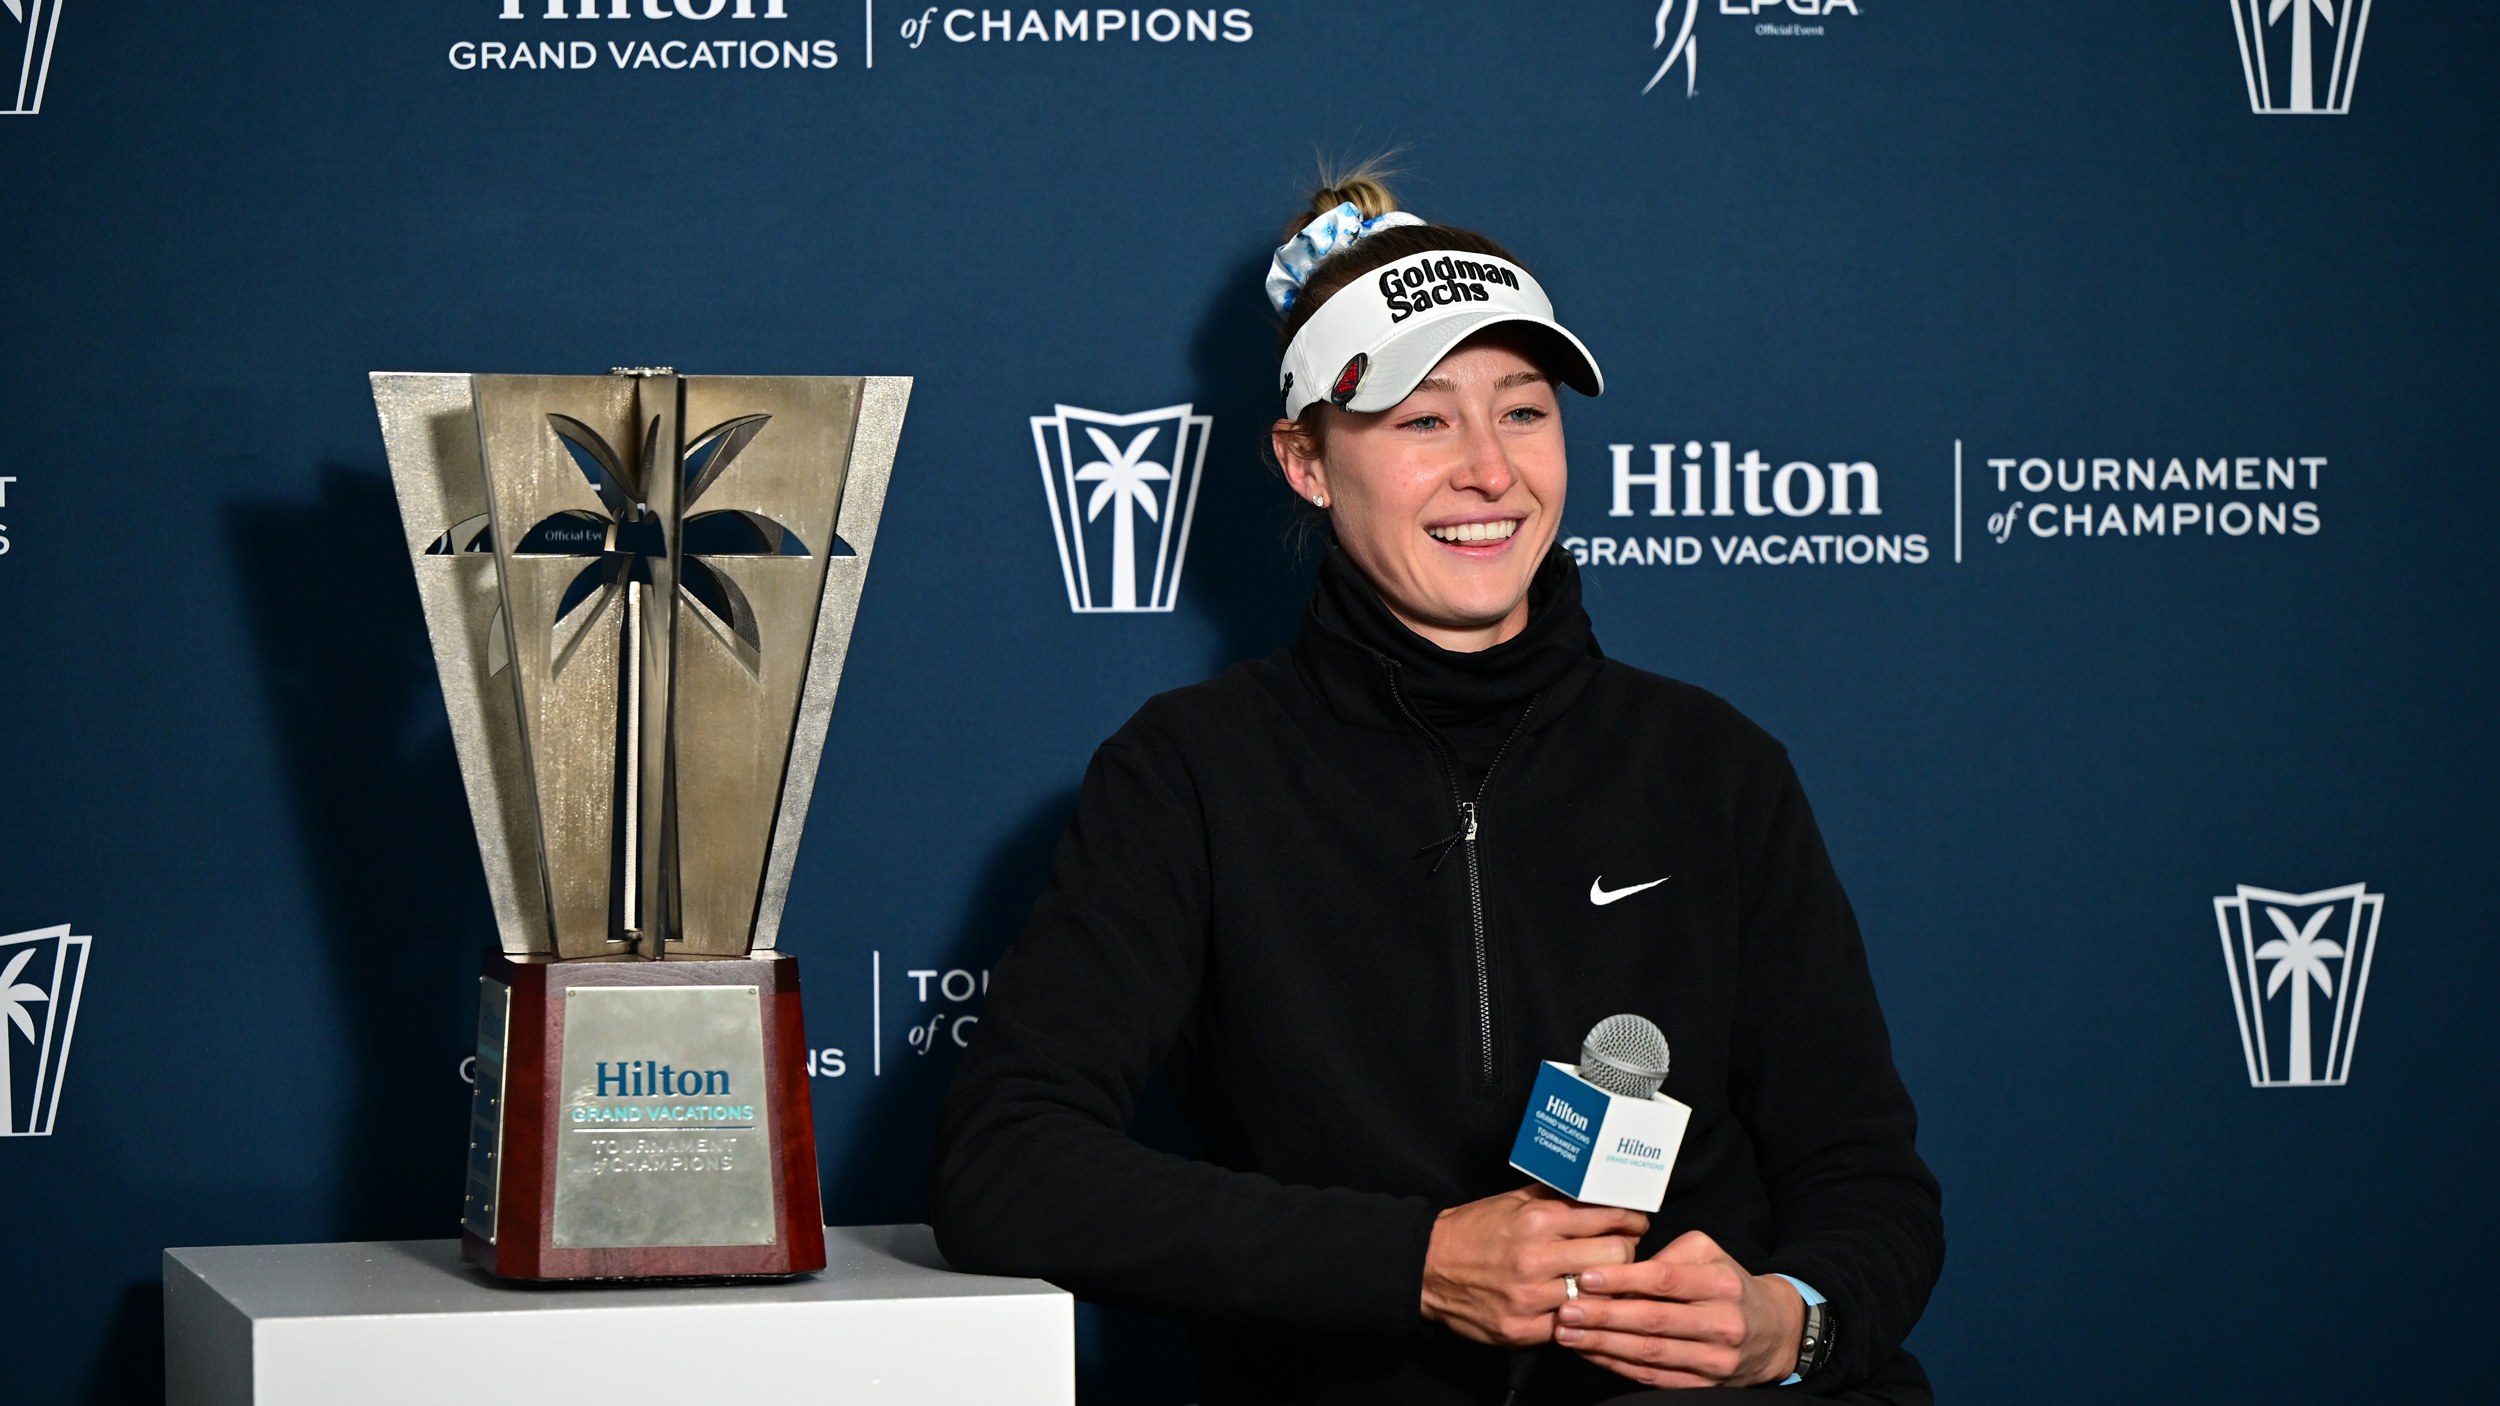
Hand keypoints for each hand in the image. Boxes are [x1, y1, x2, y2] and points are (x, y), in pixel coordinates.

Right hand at [1418, 1185, 1647, 1347]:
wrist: (1427, 1267)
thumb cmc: (1474, 1231)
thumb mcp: (1514, 1200)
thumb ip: (1558, 1196)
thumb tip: (1602, 1190)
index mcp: (1537, 1221)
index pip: (1611, 1218)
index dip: (1631, 1219)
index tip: (1635, 1222)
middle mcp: (1536, 1259)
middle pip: (1617, 1256)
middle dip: (1625, 1251)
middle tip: (1620, 1250)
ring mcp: (1530, 1299)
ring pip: (1600, 1295)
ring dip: (1605, 1286)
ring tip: (1597, 1278)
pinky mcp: (1522, 1330)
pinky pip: (1572, 1324)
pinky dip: (1577, 1313)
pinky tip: (1572, 1302)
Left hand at [1553, 1229, 1806, 1388]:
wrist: (1772, 1331)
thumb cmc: (1727, 1285)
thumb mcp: (1709, 1255)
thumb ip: (1669, 1254)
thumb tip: (1624, 1267)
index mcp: (1721, 1284)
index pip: (1664, 1280)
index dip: (1623, 1279)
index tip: (1586, 1277)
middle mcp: (1721, 1323)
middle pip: (1653, 1320)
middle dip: (1604, 1316)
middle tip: (1566, 1309)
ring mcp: (1714, 1360)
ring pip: (1650, 1353)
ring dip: (1603, 1345)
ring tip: (1568, 1333)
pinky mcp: (1704, 1385)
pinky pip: (1653, 1377)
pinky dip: (1617, 1366)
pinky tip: (1591, 1353)